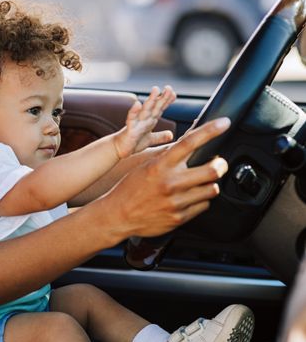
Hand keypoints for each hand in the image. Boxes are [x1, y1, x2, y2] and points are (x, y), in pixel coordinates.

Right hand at [103, 117, 230, 237]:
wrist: (117, 215)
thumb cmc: (130, 188)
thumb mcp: (145, 166)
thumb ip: (167, 156)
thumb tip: (189, 142)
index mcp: (160, 166)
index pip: (189, 143)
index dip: (210, 131)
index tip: (223, 123)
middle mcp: (169, 183)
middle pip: (211, 170)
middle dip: (220, 165)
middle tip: (219, 163)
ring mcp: (176, 202)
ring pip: (211, 189)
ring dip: (210, 184)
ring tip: (201, 183)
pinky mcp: (179, 218)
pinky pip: (203, 206)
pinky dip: (201, 200)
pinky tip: (190, 198)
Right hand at [113, 86, 176, 158]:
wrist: (118, 149)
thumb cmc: (133, 143)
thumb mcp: (150, 140)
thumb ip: (160, 136)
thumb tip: (171, 135)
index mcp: (149, 121)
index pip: (159, 109)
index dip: (166, 102)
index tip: (174, 94)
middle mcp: (144, 120)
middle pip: (154, 107)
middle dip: (162, 97)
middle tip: (169, 87)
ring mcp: (136, 123)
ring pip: (145, 110)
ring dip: (151, 100)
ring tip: (156, 90)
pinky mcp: (129, 130)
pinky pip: (131, 119)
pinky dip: (134, 111)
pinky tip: (137, 104)